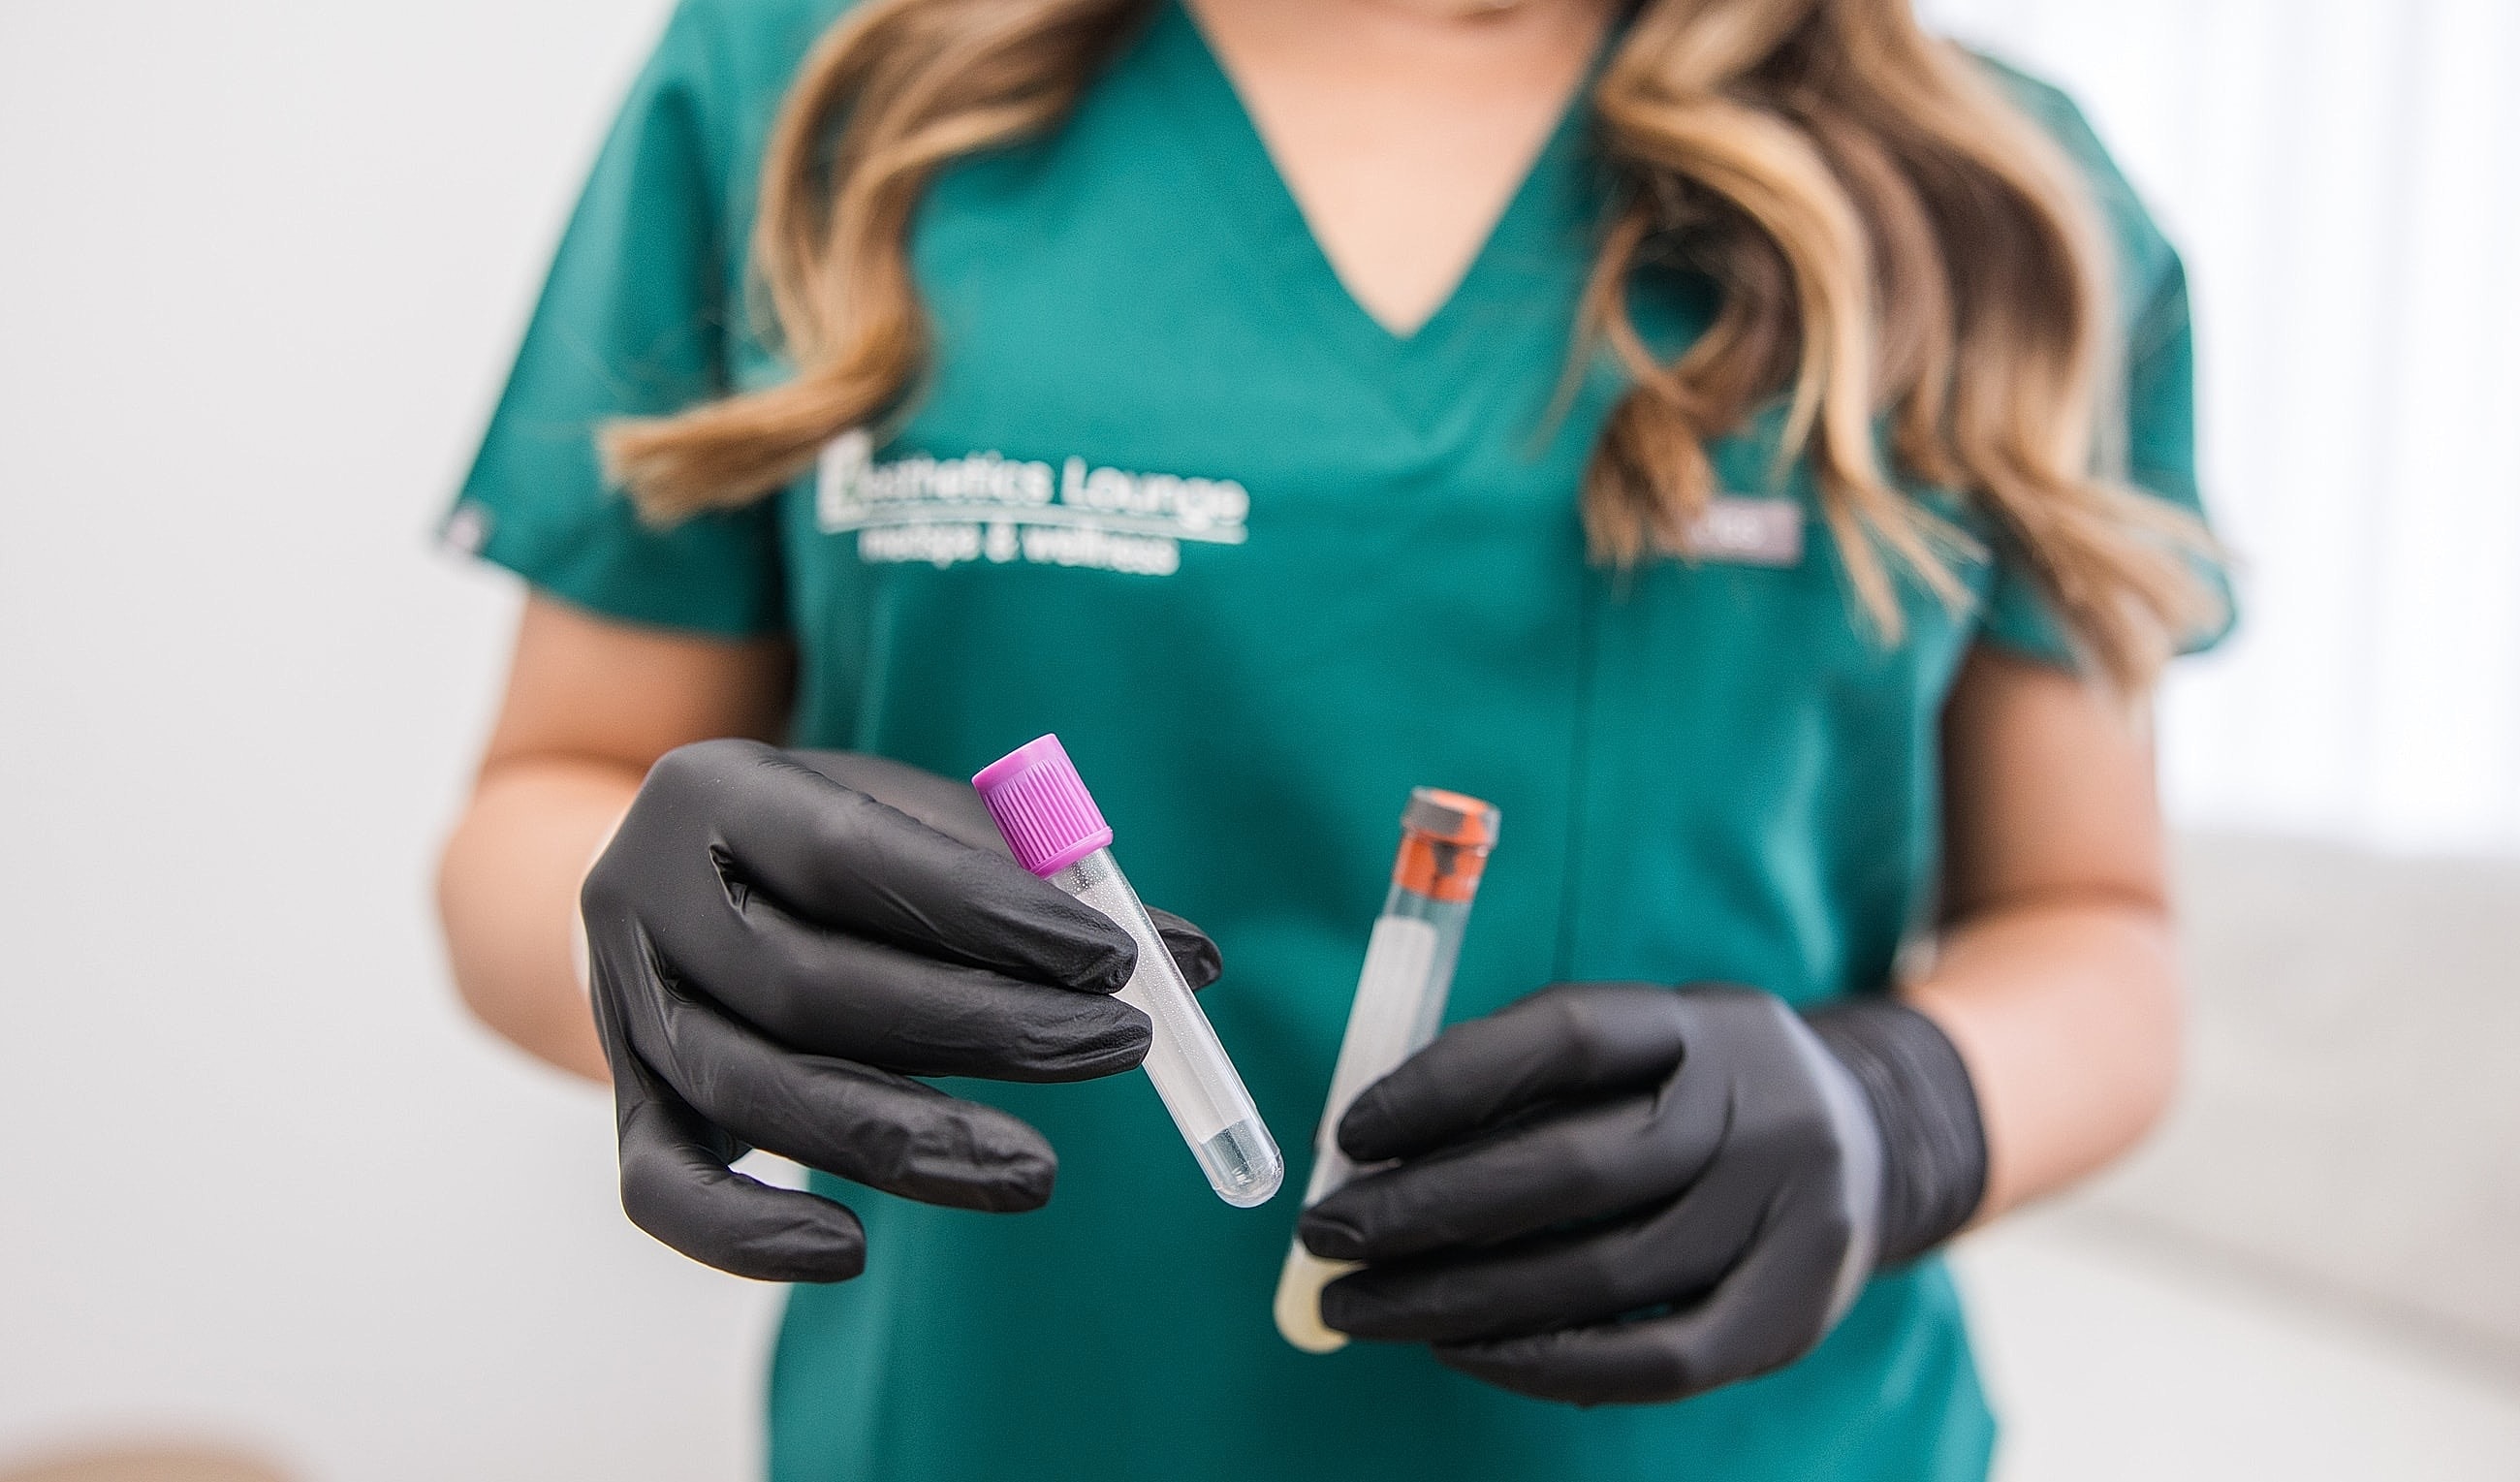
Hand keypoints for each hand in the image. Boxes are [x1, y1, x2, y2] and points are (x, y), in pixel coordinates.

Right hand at [581, 739, 1218, 1282]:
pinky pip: (663, 1189)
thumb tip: (1190, 962)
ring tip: (1039, 1174)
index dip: (989, 910)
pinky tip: (853, 1252)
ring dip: (907, 1141)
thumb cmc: (825, 848)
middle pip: (810, 984)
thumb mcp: (910, 821)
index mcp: (717, 793)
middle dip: (979, 1026)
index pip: (853, 854)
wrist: (666, 882)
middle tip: (1117, 1049)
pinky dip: (750, 1234)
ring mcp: (623, 1006)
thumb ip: (1038, 881)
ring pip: (757, 1093)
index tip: (1117, 958)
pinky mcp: (622, 1103)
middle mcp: (645, 897)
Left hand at [1297, 983, 1888, 1405]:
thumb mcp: (1639, 1048)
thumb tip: (1364, 1153)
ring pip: (1602, 1275)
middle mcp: (1758, 1112)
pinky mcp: (1793, 1314)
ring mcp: (1788, 1217)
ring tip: (1361, 1307)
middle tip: (1326, 1236)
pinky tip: (1459, 1352)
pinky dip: (1545, 1365)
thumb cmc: (1695, 1095)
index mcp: (1702, 1025)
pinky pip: (1655, 1359)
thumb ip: (1521, 1082)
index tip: (1349, 1132)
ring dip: (1460, 1301)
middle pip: (1575, 1168)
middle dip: (1429, 1209)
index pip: (1565, 1037)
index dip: (1447, 1082)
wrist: (1874, 1145)